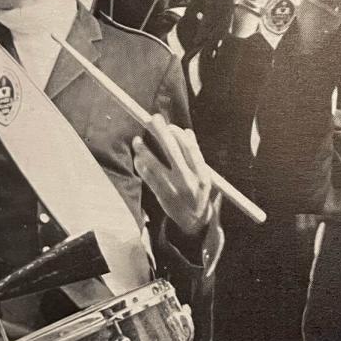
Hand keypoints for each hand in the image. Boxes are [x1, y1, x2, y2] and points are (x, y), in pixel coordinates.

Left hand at [133, 114, 214, 235]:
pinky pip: (148, 178)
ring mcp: (174, 189)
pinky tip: (138, 158)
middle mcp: (189, 181)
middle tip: (154, 119)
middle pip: (173, 152)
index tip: (170, 126)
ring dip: (144, 150)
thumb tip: (187, 132)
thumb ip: (195, 156)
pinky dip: (141, 166)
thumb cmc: (198, 193)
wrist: (195, 221)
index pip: (191, 149)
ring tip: (137, 140)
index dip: (179, 135)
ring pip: (155, 165)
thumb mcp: (204, 175)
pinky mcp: (162, 196)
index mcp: (202, 174)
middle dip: (162, 133)